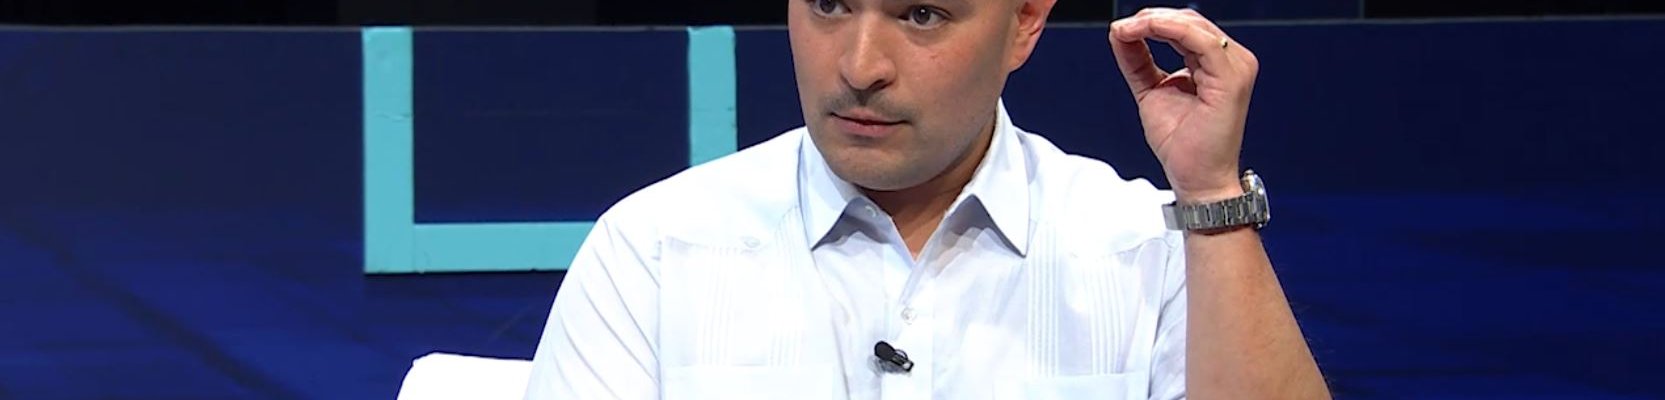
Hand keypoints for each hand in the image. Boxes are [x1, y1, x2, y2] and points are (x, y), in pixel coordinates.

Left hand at [1109, 8, 1258, 202]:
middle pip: (1188, 20)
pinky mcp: (1232, 77)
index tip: (1120, 27)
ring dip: (1153, 22)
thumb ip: (1138, 60)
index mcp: (1216, 62)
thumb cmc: (1182, 144)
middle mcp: (1232, 60)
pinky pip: (1199, 40)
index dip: (1151, 21)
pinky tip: (1142, 31)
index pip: (1184, 26)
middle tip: (1119, 27)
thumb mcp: (1151, 91)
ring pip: (1192, 25)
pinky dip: (1167, 30)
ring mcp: (1236, 66)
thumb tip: (1120, 33)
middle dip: (1149, 18)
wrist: (1197, 178)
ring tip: (1124, 30)